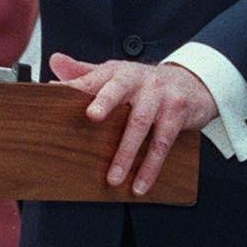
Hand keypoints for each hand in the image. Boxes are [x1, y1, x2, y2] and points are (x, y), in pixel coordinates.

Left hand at [50, 53, 217, 196]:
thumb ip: (85, 72)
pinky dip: (151, 166)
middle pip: (119, 90)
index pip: (93, 78)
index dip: (76, 86)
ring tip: (113, 178)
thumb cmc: (145, 84)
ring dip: (126, 153)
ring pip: (140, 123)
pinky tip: (140, 185)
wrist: (191, 82)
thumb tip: (54, 62)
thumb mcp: (116, 74)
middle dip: (105, 101)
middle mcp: (138, 80)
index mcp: (118, 72)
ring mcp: (159, 96)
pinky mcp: (176, 112)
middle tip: (92, 116)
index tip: (57, 92)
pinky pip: (162, 142)